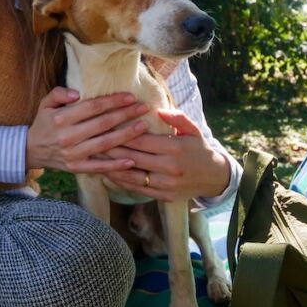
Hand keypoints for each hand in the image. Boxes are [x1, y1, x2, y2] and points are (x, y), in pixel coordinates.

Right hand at [26, 87, 149, 173]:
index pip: (92, 107)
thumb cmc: (43, 123)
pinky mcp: (76, 168)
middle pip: (102, 124)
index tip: (130, 96)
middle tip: (143, 108)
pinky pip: (98, 167)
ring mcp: (72, 154)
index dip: (113, 101)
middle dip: (125, 115)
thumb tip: (77, 93)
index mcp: (61, 119)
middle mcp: (67, 136)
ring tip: (143, 127)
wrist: (30, 150)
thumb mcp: (45, 104)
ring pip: (104, 144)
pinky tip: (131, 160)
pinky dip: (115, 165)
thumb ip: (59, 93)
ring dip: (126, 135)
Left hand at [102, 109, 230, 201]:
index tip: (104, 126)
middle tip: (91, 141)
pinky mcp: (164, 196)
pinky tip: (107, 174)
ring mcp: (166, 184)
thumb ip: (177, 118)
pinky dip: (121, 182)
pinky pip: (138, 189)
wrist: (215, 177)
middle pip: (132, 157)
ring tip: (94, 158)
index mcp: (174, 148)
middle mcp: (169, 168)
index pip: (141, 140)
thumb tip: (158, 110)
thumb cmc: (199, 149)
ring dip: (111, 167)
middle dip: (110, 149)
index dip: (120, 133)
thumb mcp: (193, 130)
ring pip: (131, 176)